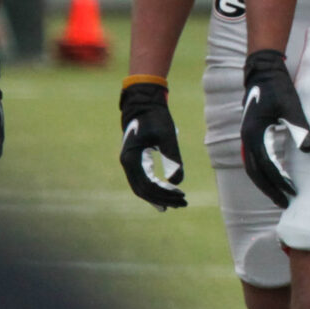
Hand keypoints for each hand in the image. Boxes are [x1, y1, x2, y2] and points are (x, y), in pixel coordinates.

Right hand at [118, 80, 188, 209]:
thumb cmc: (156, 118)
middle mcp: (127, 163)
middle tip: (183, 203)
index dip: (165, 194)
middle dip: (163, 199)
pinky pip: (141, 181)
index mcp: (132, 159)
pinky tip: (164, 198)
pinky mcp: (134, 161)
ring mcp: (128, 163)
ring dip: (158, 197)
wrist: (143, 104)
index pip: (148, 185)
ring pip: (141, 188)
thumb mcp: (168, 136)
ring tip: (176, 204)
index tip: (182, 196)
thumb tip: (177, 182)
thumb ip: (173, 158)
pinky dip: (153, 190)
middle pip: (143, 191)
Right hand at [239, 48, 309, 208]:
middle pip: (255, 173)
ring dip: (265, 183)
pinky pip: (254, 160)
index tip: (293, 194)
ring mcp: (247, 137)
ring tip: (280, 196)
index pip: (267, 167)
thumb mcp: (291, 106)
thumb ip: (300, 127)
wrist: (263, 71)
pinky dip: (263, 172)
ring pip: (253, 168)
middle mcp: (246, 139)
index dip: (280, 182)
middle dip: (270, 190)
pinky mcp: (251, 135)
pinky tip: (276, 177)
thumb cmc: (279, 88)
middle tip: (285, 204)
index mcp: (254, 134)